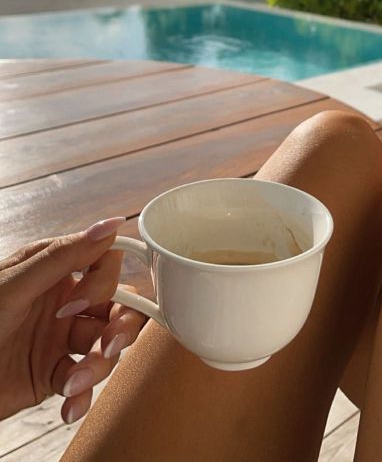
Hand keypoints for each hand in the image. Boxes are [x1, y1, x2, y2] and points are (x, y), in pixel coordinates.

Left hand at [0, 217, 145, 424]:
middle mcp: (63, 301)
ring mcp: (60, 339)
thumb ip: (64, 256)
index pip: (106, 263)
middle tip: (106, 347)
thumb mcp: (14, 285)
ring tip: (73, 383)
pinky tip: (69, 406)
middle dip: (121, 328)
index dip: (105, 283)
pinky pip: (85, 382)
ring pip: (106, 345)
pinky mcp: (54, 375)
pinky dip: (83, 396)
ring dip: (97, 366)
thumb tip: (110, 223)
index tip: (79, 304)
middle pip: (118, 305)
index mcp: (54, 270)